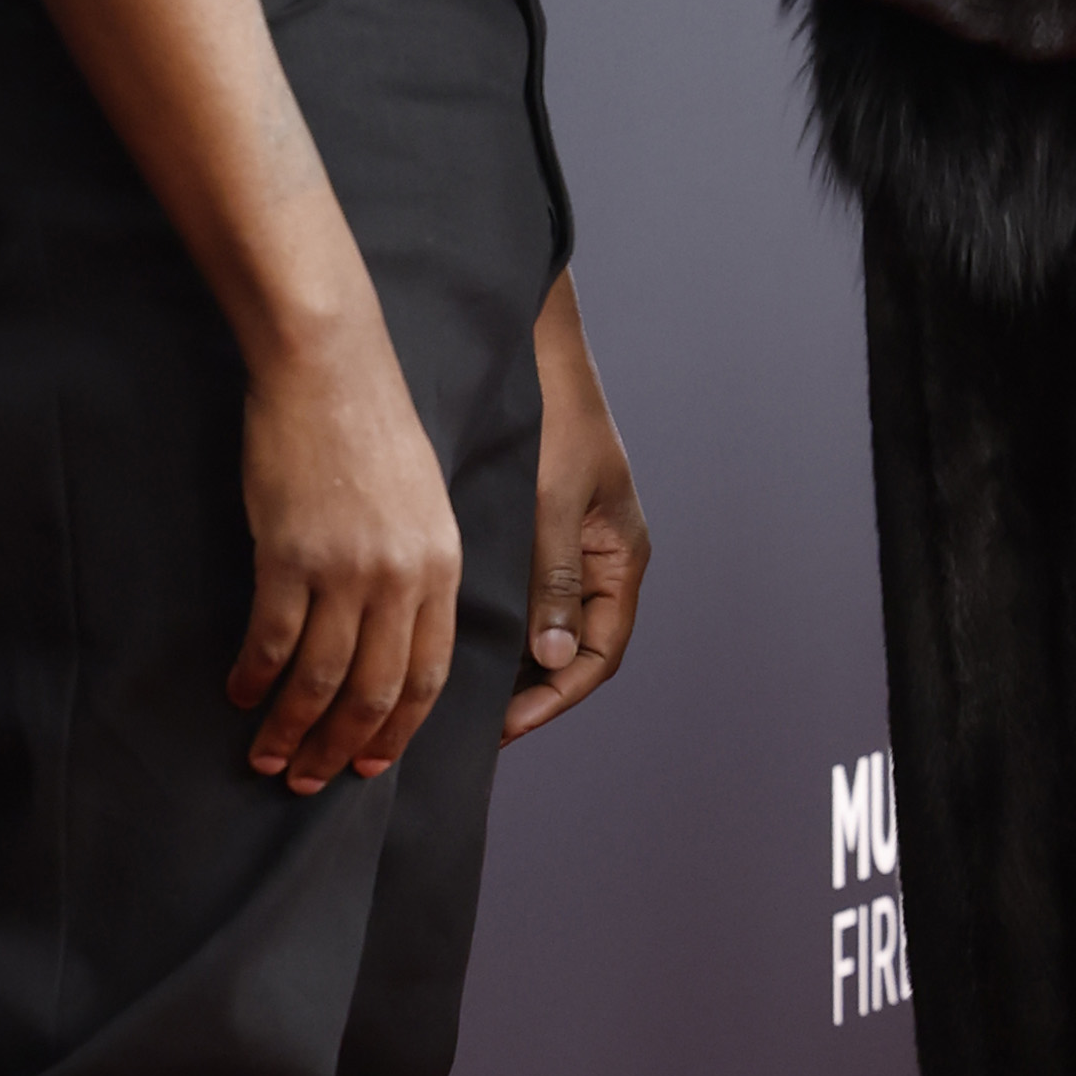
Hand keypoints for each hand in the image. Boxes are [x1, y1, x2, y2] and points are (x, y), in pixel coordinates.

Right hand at [230, 322, 464, 795]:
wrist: (329, 367)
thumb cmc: (371, 426)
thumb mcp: (421, 501)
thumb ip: (415, 568)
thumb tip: (392, 634)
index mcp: (440, 567)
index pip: (426, 675)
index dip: (396, 729)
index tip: (369, 763)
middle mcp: (401, 577)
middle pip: (375, 691)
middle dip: (340, 747)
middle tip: (310, 781)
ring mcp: (346, 569)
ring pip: (321, 679)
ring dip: (291, 728)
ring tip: (268, 758)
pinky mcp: (290, 553)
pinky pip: (274, 637)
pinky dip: (256, 676)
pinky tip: (241, 694)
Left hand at [502, 273, 651, 743]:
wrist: (534, 349)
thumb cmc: (553, 416)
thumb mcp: (553, 501)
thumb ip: (552, 579)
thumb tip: (553, 660)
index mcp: (622, 558)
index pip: (597, 656)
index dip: (555, 699)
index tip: (504, 727)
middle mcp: (601, 561)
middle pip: (572, 651)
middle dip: (529, 691)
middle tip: (470, 724)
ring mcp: (570, 546)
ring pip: (544, 627)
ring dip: (509, 661)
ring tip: (456, 692)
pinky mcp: (537, 530)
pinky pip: (522, 594)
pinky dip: (496, 622)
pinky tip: (453, 636)